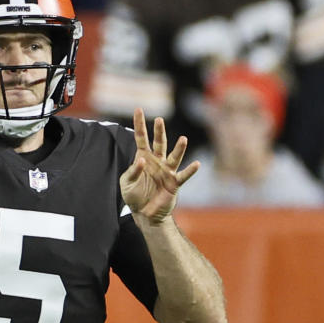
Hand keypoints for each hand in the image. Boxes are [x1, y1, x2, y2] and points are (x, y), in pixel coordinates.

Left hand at [120, 108, 198, 222]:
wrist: (145, 213)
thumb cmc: (134, 196)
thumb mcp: (126, 183)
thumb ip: (132, 171)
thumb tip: (141, 160)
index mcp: (142, 158)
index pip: (141, 138)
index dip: (139, 124)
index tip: (138, 109)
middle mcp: (156, 161)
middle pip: (159, 143)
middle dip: (159, 132)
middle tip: (159, 120)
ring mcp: (166, 171)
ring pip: (174, 156)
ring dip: (179, 148)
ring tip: (183, 139)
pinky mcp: (174, 183)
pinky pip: (183, 175)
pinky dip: (190, 170)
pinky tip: (196, 164)